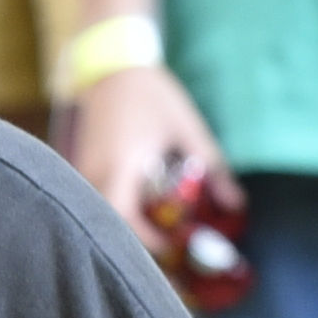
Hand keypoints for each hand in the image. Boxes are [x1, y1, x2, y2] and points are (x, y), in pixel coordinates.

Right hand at [58, 61, 227, 230]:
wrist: (113, 68)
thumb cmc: (153, 96)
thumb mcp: (189, 130)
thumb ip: (213, 169)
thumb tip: (237, 205)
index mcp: (122, 166)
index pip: (126, 221)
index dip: (149, 240)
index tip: (174, 245)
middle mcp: (95, 172)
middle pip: (110, 224)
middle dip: (137, 241)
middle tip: (166, 248)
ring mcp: (83, 170)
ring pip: (100, 214)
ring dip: (125, 226)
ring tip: (154, 231)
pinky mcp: (81, 167)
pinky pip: (94, 200)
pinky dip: (115, 211)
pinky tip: (137, 208)